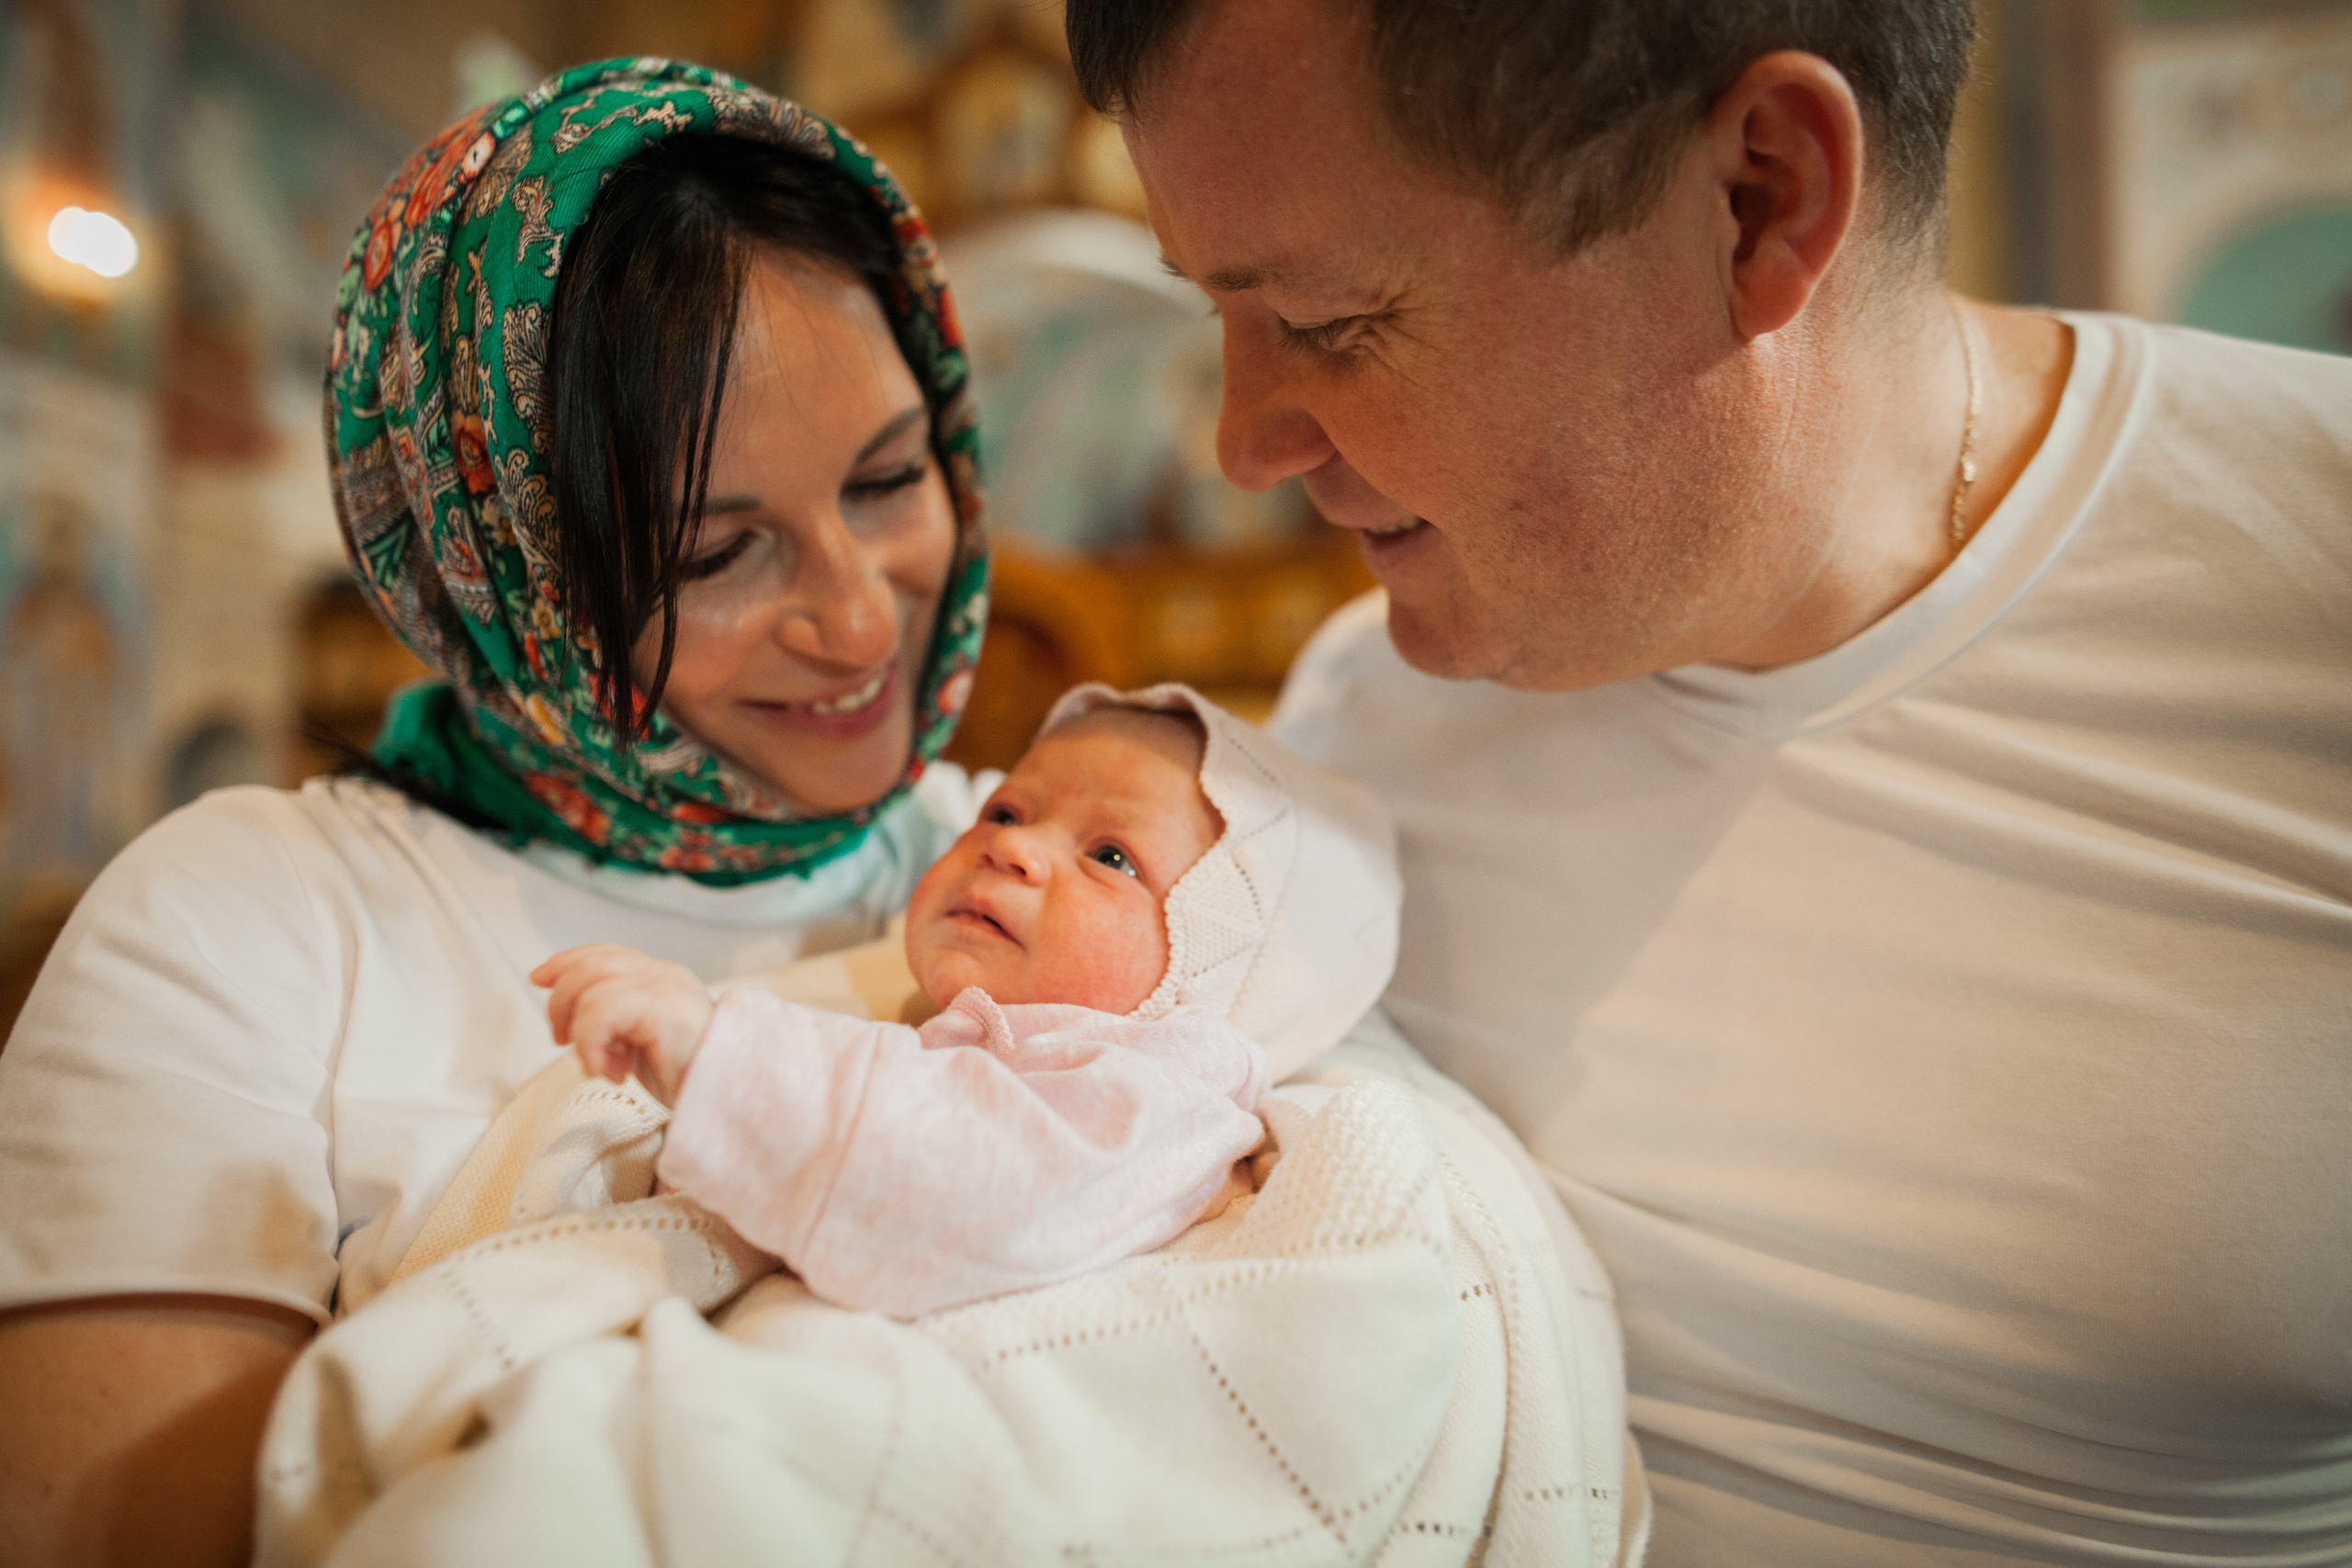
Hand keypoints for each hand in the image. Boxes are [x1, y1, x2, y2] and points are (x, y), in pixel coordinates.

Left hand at [530, 944, 714, 1106]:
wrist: (727, 1100)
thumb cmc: (688, 1080)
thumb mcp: (641, 1044)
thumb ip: (615, 1021)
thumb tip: (567, 1017)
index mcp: (661, 978)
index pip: (605, 953)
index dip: (566, 961)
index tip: (538, 978)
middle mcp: (665, 975)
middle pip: (591, 964)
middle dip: (560, 1001)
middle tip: (561, 1041)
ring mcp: (665, 987)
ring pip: (591, 987)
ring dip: (578, 1032)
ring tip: (599, 1066)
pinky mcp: (662, 1008)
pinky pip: (601, 1011)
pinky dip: (590, 1045)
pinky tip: (608, 1072)